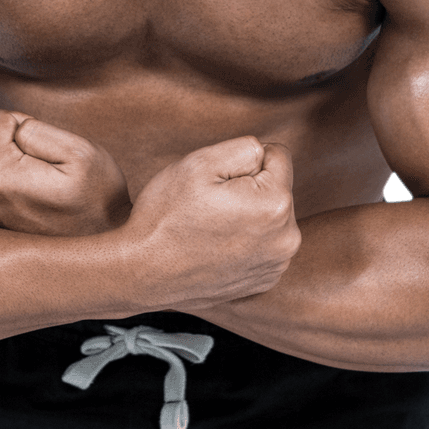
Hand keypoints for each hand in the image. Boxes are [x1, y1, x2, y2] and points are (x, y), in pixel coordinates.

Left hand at [0, 110, 132, 235]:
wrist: (105, 257)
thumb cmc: (99, 200)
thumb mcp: (80, 151)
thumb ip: (33, 127)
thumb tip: (8, 128)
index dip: (29, 126)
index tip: (51, 156)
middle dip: (21, 152)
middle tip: (53, 179)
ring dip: (19, 173)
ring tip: (48, 197)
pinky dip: (14, 194)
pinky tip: (38, 213)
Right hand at [122, 136, 300, 310]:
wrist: (142, 274)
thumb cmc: (166, 216)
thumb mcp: (200, 162)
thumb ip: (246, 147)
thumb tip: (267, 155)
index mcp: (276, 205)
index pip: (277, 155)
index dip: (243, 161)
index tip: (217, 182)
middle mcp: (287, 239)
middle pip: (276, 187)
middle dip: (249, 188)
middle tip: (210, 206)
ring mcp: (277, 264)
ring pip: (271, 216)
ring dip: (249, 214)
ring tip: (211, 227)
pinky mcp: (265, 280)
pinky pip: (264, 243)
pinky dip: (245, 241)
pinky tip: (216, 247)